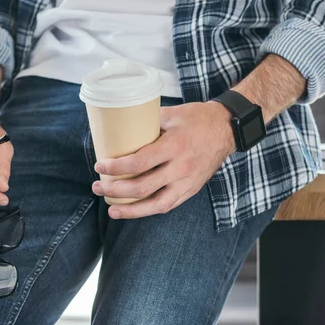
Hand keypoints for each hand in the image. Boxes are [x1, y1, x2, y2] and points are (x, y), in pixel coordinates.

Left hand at [92, 102, 234, 218]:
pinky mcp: (191, 190)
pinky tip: (134, 210)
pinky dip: (148, 210)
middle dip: (116, 190)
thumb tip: (118, 128)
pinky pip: (167, 206)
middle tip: (98, 187)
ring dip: (130, 210)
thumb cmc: (196, 118)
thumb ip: (146, 123)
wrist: (227, 129)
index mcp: (174, 146)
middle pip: (143, 187)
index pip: (139, 162)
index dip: (116, 168)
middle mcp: (181, 168)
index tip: (100, 167)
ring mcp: (187, 182)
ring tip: (112, 210)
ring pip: (155, 205)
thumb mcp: (170, 114)